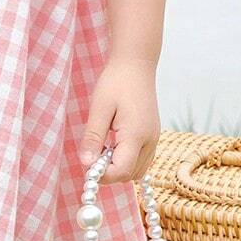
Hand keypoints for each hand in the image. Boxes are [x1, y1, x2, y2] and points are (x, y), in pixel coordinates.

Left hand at [78, 56, 160, 183]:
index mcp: (137, 135)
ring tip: (103, 147)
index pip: (121, 171)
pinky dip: (126, 160)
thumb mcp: (99, 108)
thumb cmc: (116, 82)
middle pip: (129, 175)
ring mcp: (154, 140)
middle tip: (93, 154)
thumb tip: (86, 164)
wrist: (136, 65)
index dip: (102, 175)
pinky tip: (113, 144)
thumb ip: (93, 138)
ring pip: (137, 171)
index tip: (87, 165)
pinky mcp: (152, 137)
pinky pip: (141, 160)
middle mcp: (150, 141)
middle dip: (109, 173)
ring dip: (118, 168)